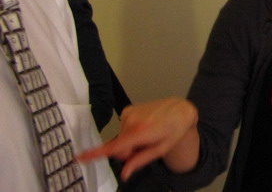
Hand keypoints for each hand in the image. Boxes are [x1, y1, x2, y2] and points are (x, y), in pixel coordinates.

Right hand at [78, 97, 199, 180]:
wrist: (179, 110)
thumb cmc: (173, 130)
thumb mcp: (160, 149)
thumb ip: (140, 161)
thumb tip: (124, 174)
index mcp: (141, 132)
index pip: (115, 146)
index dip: (95, 153)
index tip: (79, 157)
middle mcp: (132, 121)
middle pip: (118, 148)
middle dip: (128, 152)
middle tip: (145, 146)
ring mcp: (129, 113)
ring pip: (120, 139)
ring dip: (130, 141)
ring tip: (147, 134)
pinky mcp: (127, 110)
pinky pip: (122, 129)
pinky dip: (130, 131)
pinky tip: (143, 126)